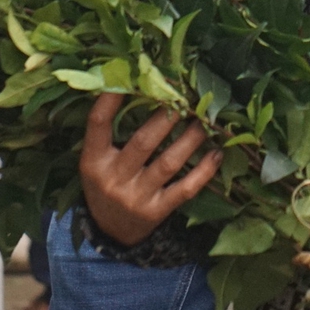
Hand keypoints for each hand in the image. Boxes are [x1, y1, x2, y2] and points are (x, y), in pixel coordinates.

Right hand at [78, 92, 220, 246]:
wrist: (110, 233)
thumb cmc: (105, 185)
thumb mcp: (96, 161)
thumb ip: (109, 132)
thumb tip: (135, 87)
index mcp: (93, 161)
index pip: (98, 125)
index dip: (110, 100)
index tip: (130, 76)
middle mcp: (113, 179)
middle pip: (143, 142)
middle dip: (166, 118)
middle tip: (185, 98)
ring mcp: (136, 197)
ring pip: (168, 163)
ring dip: (190, 139)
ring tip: (204, 122)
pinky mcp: (157, 211)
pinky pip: (185, 189)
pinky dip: (203, 171)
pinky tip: (216, 154)